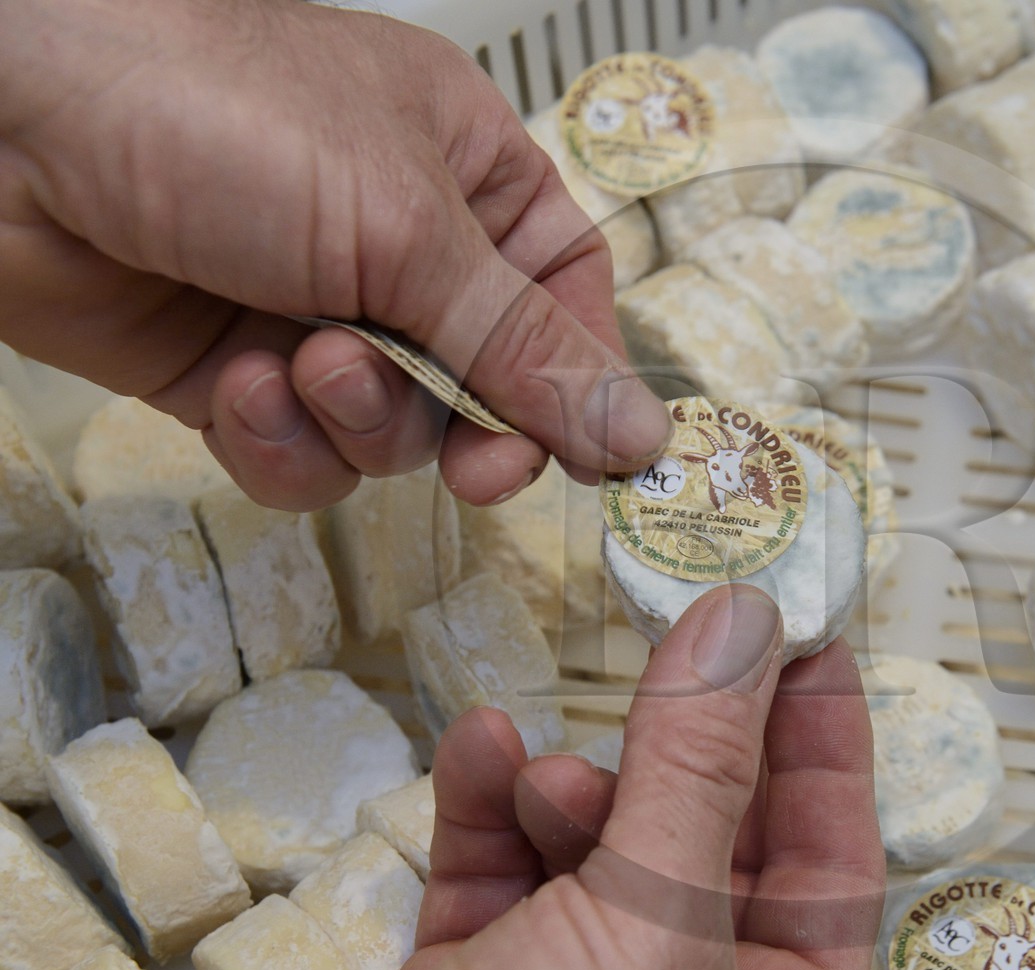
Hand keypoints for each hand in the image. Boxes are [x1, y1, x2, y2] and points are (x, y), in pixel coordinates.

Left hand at [0, 0, 669, 509]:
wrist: (6, 127)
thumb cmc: (213, 106)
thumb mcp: (409, 228)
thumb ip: (526, 348)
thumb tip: (638, 431)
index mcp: (466, 172)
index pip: (566, 293)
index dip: (584, 378)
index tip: (599, 456)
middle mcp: (400, 247)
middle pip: (489, 385)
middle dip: (469, 426)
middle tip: (473, 464)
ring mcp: (316, 313)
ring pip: (397, 434)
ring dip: (360, 420)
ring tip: (304, 362)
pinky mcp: (236, 375)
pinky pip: (305, 456)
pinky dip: (279, 440)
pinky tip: (237, 382)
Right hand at [251, 585, 885, 969]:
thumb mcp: (651, 924)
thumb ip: (698, 770)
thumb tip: (743, 628)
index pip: (831, 871)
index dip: (828, 755)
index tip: (810, 647)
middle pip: (713, 841)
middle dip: (693, 750)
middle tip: (686, 644)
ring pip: (599, 847)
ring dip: (576, 788)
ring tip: (549, 775)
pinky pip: (497, 869)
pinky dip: (489, 806)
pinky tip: (478, 749)